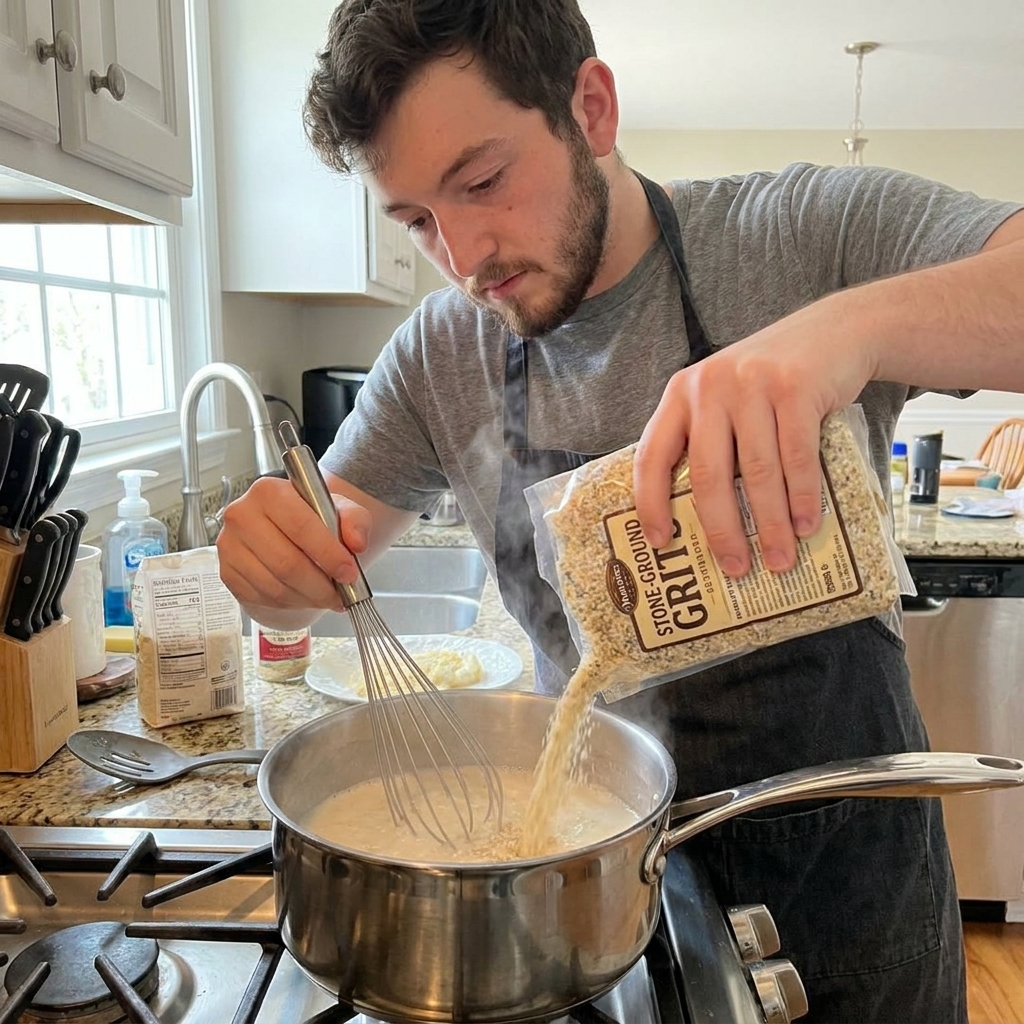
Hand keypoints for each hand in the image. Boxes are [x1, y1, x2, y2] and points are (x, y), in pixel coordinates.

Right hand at [216, 476, 371, 612]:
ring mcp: (229, 545)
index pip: (301, 526)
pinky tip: (304, 596)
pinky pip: (262, 598)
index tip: (349, 573)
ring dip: (308, 598)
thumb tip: (356, 543)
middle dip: (321, 586)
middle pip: (287, 563)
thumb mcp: (339, 510)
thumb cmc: (310, 518)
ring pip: (275, 586)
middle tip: (341, 594)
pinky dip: (289, 603)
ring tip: (326, 596)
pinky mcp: (227, 572)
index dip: (329, 555)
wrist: (283, 530)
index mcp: (269, 491)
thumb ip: (355, 521)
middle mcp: (242, 515)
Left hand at [633, 301, 875, 576]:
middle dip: (722, 530)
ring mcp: (752, 385)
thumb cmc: (771, 381)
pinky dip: (802, 498)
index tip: (660, 542)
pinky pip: (796, 457)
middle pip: (708, 474)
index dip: (651, 502)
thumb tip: (701, 520)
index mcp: (681, 394)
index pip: (652, 455)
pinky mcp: (795, 387)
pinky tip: (805, 525)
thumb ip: (707, 439)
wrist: (834, 332)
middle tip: (734, 568)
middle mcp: (710, 388)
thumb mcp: (725, 398)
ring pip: (757, 472)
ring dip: (769, 524)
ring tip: (778, 559)